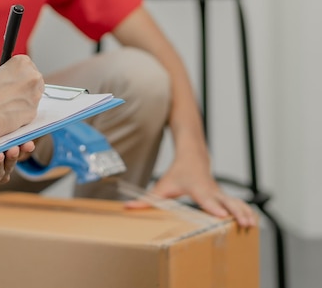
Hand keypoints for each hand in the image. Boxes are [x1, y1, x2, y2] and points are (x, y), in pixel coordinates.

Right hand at [0, 55, 43, 145]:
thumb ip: (0, 73)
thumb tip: (2, 78)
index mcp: (22, 63)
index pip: (25, 63)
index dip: (18, 72)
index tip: (13, 76)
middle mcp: (33, 76)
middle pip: (33, 78)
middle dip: (25, 84)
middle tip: (11, 90)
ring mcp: (36, 94)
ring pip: (34, 95)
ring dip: (25, 97)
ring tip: (8, 103)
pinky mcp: (34, 111)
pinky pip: (30, 109)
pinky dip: (22, 111)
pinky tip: (10, 112)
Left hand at [125, 156, 256, 226]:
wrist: (193, 157)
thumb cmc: (177, 173)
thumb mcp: (162, 186)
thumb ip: (147, 200)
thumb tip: (128, 207)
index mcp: (197, 188)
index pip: (206, 198)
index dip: (212, 206)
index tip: (220, 214)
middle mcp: (211, 190)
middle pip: (226, 202)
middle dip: (235, 212)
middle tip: (243, 223)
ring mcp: (220, 193)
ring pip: (236, 203)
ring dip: (245, 213)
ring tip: (252, 226)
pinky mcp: (225, 196)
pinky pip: (239, 204)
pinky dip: (247, 212)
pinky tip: (254, 222)